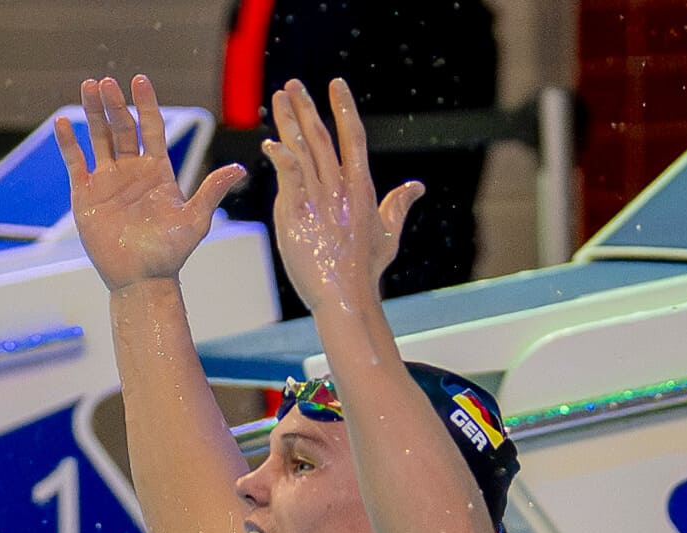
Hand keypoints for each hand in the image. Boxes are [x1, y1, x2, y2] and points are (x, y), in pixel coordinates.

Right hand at [55, 75, 248, 291]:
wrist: (141, 279)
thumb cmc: (170, 253)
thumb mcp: (195, 220)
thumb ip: (212, 191)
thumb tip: (240, 169)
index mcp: (158, 171)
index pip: (152, 128)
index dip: (146, 104)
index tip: (139, 81)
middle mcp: (132, 171)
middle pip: (122, 128)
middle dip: (114, 104)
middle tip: (106, 82)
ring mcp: (108, 181)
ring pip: (99, 138)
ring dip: (92, 113)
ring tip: (87, 87)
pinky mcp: (86, 195)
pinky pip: (76, 163)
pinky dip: (69, 143)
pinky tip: (62, 122)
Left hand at [263, 79, 423, 313]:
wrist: (346, 294)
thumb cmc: (366, 269)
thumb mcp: (389, 233)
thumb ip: (398, 204)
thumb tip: (416, 187)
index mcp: (361, 187)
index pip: (353, 137)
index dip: (344, 108)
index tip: (335, 85)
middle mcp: (339, 187)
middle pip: (321, 137)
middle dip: (306, 108)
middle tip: (292, 84)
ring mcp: (318, 199)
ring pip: (301, 151)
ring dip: (288, 122)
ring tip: (278, 99)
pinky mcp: (297, 214)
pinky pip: (288, 178)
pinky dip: (280, 159)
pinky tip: (270, 144)